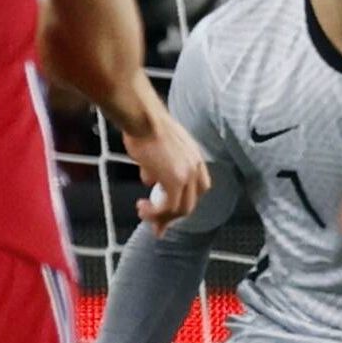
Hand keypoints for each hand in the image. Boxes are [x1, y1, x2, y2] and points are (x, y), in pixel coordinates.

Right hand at [121, 106, 210, 235]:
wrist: (143, 120)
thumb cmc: (145, 128)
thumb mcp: (156, 151)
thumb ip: (158, 168)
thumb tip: (149, 180)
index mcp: (196, 159)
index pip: (198, 189)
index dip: (184, 202)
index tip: (167, 210)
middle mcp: (197, 168)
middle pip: (191, 203)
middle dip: (172, 216)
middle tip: (155, 222)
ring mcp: (187, 175)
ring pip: (181, 209)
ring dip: (161, 216)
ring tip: (143, 212)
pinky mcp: (174, 181)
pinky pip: (168, 207)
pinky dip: (155, 213)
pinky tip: (143, 208)